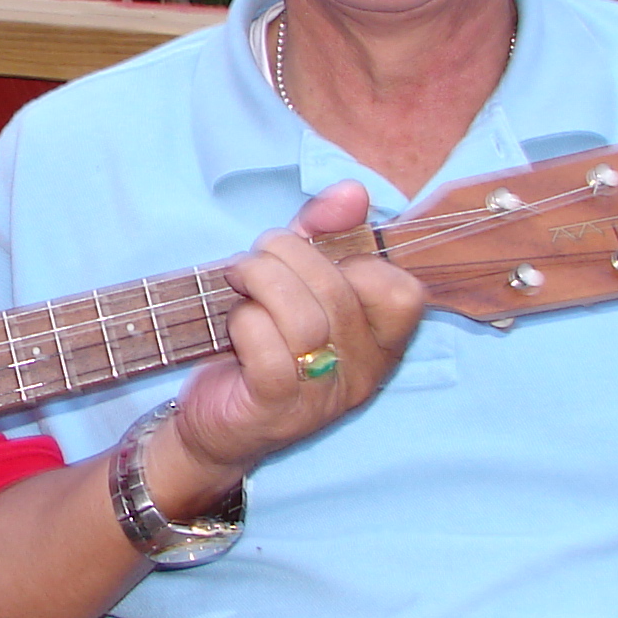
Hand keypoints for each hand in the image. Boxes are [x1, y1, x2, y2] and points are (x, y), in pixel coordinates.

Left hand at [155, 181, 425, 512]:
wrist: (215, 425)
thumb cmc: (262, 344)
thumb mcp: (297, 280)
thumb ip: (327, 234)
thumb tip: (353, 191)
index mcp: (380, 341)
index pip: (402, 292)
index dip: (353, 255)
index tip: (312, 252)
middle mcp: (363, 372)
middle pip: (339, 291)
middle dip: (284, 255)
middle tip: (253, 262)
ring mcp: (322, 395)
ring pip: (305, 318)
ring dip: (259, 282)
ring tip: (239, 283)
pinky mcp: (276, 409)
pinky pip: (270, 352)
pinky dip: (245, 323)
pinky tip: (234, 325)